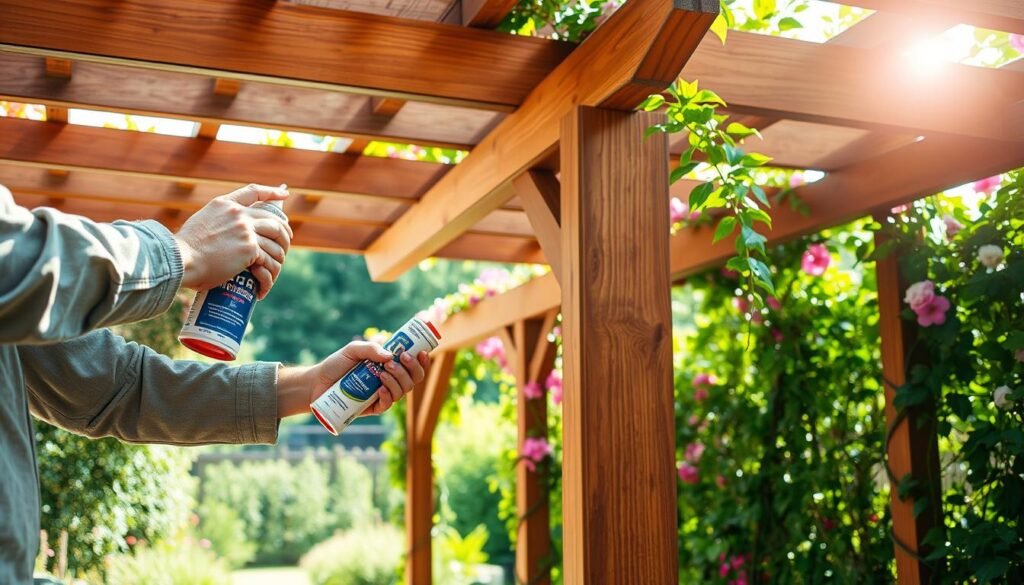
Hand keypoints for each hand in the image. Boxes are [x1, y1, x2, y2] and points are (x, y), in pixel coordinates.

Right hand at [174, 184, 291, 298]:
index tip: (284, 195)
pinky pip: (269, 260)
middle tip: (286, 241)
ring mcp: (246, 230)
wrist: (181, 259)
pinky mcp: (250, 249)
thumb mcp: (201, 223)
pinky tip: (265, 285)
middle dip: (285, 231)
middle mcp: (238, 214)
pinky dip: (269, 274)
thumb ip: (218, 223)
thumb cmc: (184, 249)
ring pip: (277, 240)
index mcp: (225, 204)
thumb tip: (227, 235)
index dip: (272, 193)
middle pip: (274, 220)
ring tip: (276, 266)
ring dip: (280, 255)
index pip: (254, 191)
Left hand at [276, 341, 429, 417]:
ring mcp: (381, 394)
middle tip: (400, 360)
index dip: (422, 361)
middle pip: (413, 380)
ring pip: (403, 391)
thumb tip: (390, 356)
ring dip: (398, 380)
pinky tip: (380, 390)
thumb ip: (371, 348)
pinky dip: (387, 396)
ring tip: (383, 372)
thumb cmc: (336, 364)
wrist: (316, 383)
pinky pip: (387, 405)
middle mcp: (389, 381)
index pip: (413, 365)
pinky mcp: (371, 408)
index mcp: (389, 366)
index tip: (421, 352)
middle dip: (411, 369)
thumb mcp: (353, 349)